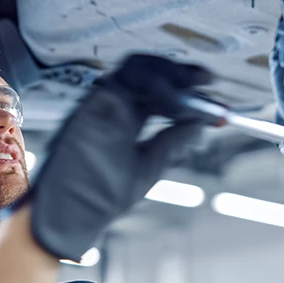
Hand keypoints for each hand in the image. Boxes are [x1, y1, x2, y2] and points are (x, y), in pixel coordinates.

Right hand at [18, 55, 210, 260]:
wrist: (72, 214)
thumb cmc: (102, 196)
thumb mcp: (149, 166)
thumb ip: (173, 142)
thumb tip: (201, 124)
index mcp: (128, 119)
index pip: (159, 91)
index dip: (185, 86)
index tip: (210, 87)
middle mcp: (115, 107)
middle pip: (151, 72)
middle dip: (181, 73)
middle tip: (205, 79)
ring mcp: (102, 104)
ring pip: (137, 68)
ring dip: (168, 75)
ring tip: (189, 93)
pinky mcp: (91, 105)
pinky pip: (123, 80)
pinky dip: (151, 85)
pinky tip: (171, 104)